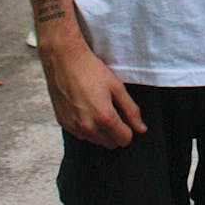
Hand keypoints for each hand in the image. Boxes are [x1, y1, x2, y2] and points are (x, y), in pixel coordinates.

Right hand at [38, 30, 145, 147]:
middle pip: (110, 143)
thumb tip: (141, 129)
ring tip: (98, 107)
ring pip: (95, 140)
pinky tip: (85, 108)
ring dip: (101, 130)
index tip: (125, 118)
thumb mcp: (117, 87)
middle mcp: (88, 127)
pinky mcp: (63, 123)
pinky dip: (86, 127)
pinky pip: (81, 134)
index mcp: (104, 117)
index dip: (129, 130)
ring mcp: (73, 127)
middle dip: (115, 131)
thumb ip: (131, 110)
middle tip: (113, 110)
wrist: (64, 60)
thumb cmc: (91, 70)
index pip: (124, 140)